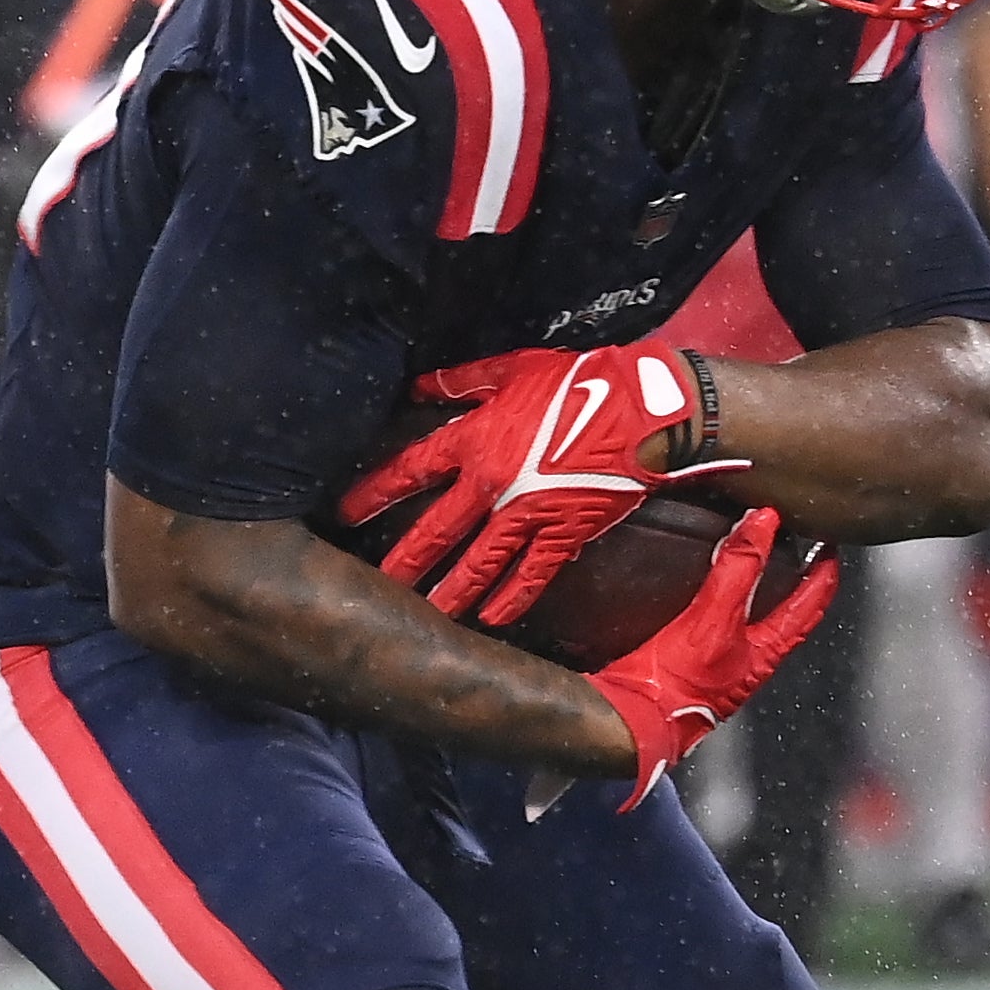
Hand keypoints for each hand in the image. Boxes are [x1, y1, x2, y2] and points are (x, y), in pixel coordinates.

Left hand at [339, 339, 734, 624]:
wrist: (643, 413)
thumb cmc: (578, 383)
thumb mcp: (513, 370)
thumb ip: (462, 382)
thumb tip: (422, 386)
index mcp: (475, 442)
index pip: (411, 471)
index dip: (375, 492)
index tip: (346, 512)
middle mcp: (492, 485)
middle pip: (437, 530)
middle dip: (405, 560)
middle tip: (377, 586)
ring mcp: (528, 514)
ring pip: (480, 562)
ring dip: (451, 591)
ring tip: (427, 614)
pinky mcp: (565, 533)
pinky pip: (533, 574)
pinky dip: (513, 598)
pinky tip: (493, 619)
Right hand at [584, 507, 838, 808]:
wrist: (631, 721)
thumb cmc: (677, 687)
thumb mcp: (713, 620)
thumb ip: (737, 570)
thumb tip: (761, 524)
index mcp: (767, 651)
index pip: (812, 605)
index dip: (825, 572)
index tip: (831, 544)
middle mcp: (749, 657)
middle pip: (786, 612)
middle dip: (797, 579)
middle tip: (800, 546)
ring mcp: (719, 661)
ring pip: (750, 617)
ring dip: (756, 587)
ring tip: (752, 558)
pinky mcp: (688, 659)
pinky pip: (713, 620)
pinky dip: (716, 598)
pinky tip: (696, 589)